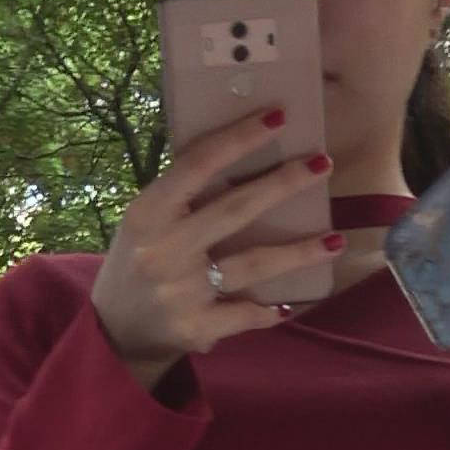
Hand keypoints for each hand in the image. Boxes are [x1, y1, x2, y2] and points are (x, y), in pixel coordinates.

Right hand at [91, 105, 344, 389]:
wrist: (113, 332)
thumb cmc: (138, 263)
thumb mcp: (146, 223)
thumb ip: (182, 197)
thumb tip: (239, 151)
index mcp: (148, 213)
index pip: (198, 165)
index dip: (239, 139)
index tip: (277, 117)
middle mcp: (164, 249)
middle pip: (236, 209)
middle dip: (283, 185)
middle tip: (323, 164)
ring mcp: (182, 291)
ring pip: (254, 264)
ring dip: (300, 252)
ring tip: (336, 240)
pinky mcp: (196, 327)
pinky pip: (246, 314)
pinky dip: (269, 311)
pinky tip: (291, 305)